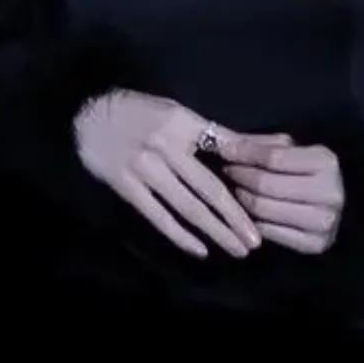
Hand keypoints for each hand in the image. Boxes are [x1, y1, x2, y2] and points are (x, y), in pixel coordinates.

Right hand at [73, 88, 295, 259]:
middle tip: (256, 242)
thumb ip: (225, 135)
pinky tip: (200, 249)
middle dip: (235, 218)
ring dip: (214, 231)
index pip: (227, 153)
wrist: (88, 114)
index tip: (270, 201)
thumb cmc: (142, 113)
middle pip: (209, 189)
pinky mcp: (125, 186)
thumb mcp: (182, 115)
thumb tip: (275, 144)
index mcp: (184, 124)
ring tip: (237, 249)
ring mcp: (144, 168)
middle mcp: (166, 147)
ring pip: (187, 206)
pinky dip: (179, 235)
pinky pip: (157, 216)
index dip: (250, 179)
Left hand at [227, 139, 345, 254]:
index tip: (224, 151)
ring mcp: (324, 222)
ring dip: (241, 199)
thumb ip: (257, 144)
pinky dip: (252, 222)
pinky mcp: (315, 244)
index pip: (273, 157)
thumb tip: (223, 143)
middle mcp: (330, 192)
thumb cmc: (304, 172)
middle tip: (227, 171)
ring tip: (235, 190)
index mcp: (325, 162)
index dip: (244, 154)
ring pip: (264, 210)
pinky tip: (246, 212)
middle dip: (240, 176)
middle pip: (267, 185)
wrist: (331, 205)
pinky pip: (269, 232)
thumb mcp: (288, 150)